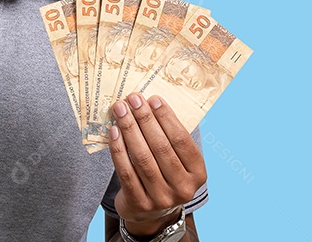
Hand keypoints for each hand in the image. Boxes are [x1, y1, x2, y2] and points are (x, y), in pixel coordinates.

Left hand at [108, 93, 206, 235]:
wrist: (151, 213)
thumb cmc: (164, 174)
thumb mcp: (176, 160)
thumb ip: (169, 137)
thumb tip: (149, 103)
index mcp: (198, 173)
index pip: (181, 140)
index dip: (166, 118)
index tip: (153, 99)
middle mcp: (183, 188)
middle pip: (161, 147)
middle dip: (144, 119)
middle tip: (133, 99)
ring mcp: (161, 198)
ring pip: (142, 158)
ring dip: (129, 129)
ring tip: (120, 110)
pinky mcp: (139, 204)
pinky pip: (126, 171)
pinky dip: (118, 149)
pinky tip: (113, 131)